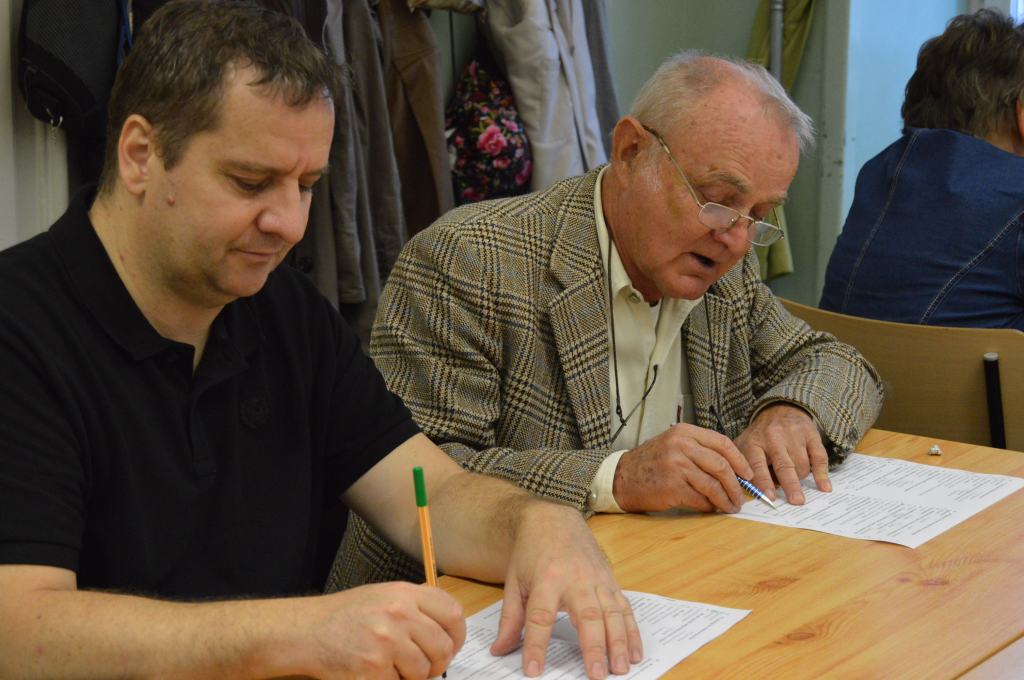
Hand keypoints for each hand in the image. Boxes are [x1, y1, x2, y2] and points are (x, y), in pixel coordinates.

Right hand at [304, 581, 465, 678]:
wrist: (308, 631)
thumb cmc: (346, 615)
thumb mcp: (384, 596)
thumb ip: (416, 607)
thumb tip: (448, 630)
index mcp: (404, 594)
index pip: (453, 614)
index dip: (458, 635)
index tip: (452, 646)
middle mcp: (399, 614)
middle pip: (442, 647)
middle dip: (436, 663)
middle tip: (424, 666)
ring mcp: (387, 641)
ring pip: (423, 670)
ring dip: (412, 676)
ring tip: (393, 667)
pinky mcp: (373, 668)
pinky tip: (375, 671)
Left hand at [489, 503, 642, 678]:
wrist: (553, 518)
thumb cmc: (531, 552)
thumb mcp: (513, 582)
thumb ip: (510, 619)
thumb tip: (500, 650)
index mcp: (546, 579)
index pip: (540, 617)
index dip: (537, 645)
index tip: (534, 670)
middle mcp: (575, 579)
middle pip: (587, 616)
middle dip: (593, 647)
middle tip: (597, 676)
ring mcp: (597, 579)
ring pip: (612, 613)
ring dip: (618, 643)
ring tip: (620, 669)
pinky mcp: (610, 581)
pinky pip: (625, 608)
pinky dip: (632, 631)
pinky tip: (635, 653)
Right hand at [613, 424, 754, 512]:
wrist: (621, 478)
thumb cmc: (650, 463)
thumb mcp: (672, 445)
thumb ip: (699, 450)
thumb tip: (731, 469)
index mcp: (684, 433)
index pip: (722, 443)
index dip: (740, 460)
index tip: (748, 474)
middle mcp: (680, 446)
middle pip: (721, 465)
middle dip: (736, 484)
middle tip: (741, 496)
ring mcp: (676, 466)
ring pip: (713, 485)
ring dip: (726, 499)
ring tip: (730, 506)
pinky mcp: (672, 487)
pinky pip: (700, 499)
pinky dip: (709, 506)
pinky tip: (710, 508)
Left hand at [734, 403, 830, 504]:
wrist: (779, 410)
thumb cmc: (760, 437)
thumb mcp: (745, 447)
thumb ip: (744, 468)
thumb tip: (749, 494)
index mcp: (753, 442)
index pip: (757, 464)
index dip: (764, 482)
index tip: (770, 497)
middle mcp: (773, 437)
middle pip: (784, 465)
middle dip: (790, 485)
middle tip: (796, 501)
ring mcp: (793, 435)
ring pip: (801, 464)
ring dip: (800, 478)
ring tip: (795, 482)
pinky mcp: (811, 434)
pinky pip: (819, 457)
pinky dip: (822, 473)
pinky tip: (824, 487)